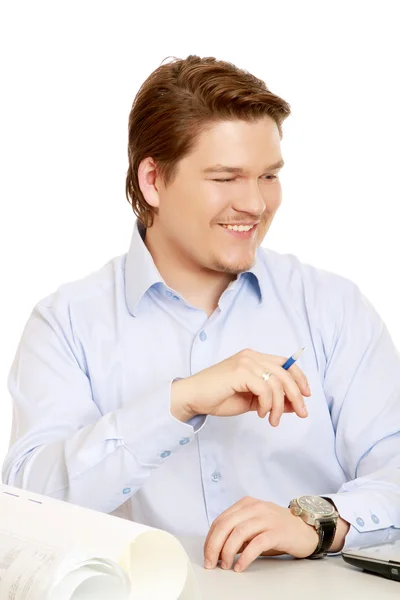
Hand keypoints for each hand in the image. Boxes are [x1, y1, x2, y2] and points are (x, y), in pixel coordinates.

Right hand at [171, 348, 310, 424]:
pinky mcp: (240, 371)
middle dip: (297, 395)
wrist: (193, 397)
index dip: (300, 378)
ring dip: (279, 406)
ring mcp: (246, 362)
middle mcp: (252, 356)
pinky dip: (267, 405)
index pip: (286, 363)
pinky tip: (260, 414)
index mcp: (255, 358)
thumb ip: (272, 398)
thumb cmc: (219, 397)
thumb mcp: (252, 399)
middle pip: (286, 373)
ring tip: (272, 420)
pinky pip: (265, 389)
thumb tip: (296, 405)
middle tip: (302, 413)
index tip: (306, 395)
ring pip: (277, 383)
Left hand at [203, 497, 318, 572]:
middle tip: (211, 563)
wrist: (306, 529)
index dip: (210, 539)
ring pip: (238, 533)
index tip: (207, 555)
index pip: (220, 520)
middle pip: (226, 525)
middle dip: (214, 546)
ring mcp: (266, 518)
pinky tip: (240, 566)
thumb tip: (217, 550)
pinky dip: (245, 557)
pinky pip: (256, 544)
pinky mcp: (277, 532)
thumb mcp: (254, 527)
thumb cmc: (278, 529)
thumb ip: (237, 533)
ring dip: (228, 552)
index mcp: (246, 504)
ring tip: (226, 566)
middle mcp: (255, 507)